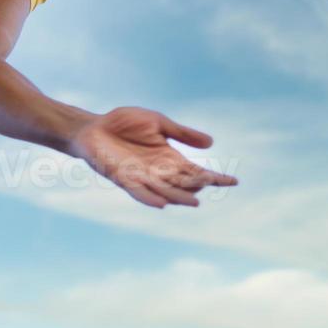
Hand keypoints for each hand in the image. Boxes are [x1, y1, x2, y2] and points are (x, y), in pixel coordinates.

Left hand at [68, 108, 237, 208]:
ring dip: (178, 197)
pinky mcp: (122, 178)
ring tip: (195, 202)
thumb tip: (211, 144)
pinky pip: (138, 191)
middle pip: (183, 183)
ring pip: (164, 191)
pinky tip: (161, 204)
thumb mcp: (158, 123)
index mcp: (169, 158)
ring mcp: (141, 176)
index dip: (214, 177)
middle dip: (197, 185)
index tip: (234, 181)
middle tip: (212, 184)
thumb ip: (182, 133)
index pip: (196, 172)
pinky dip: (149, 198)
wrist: (93, 127)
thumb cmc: (123, 124)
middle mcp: (158, 171)